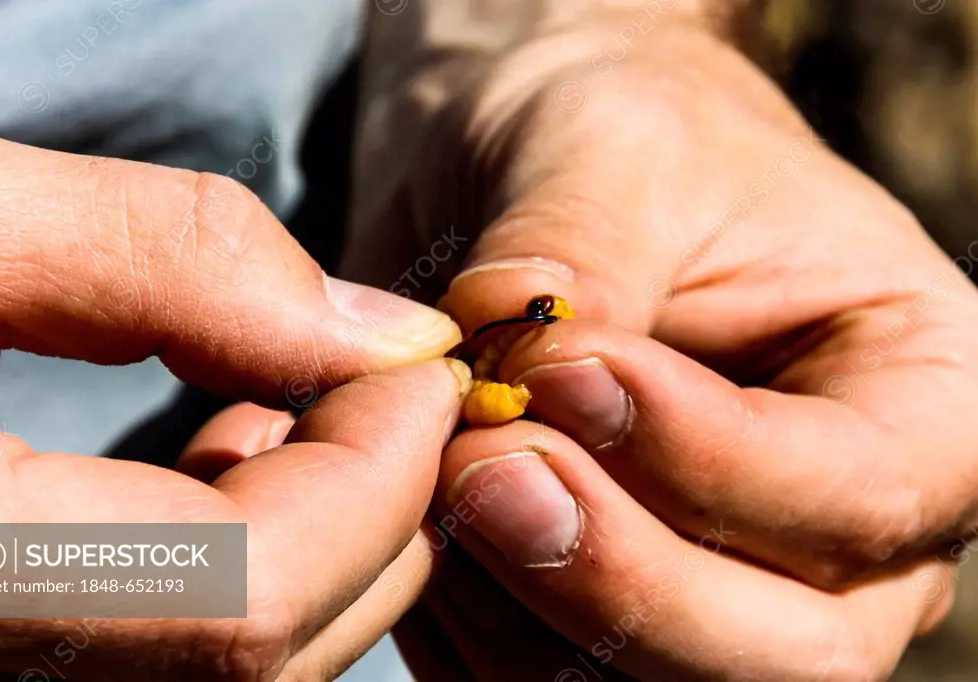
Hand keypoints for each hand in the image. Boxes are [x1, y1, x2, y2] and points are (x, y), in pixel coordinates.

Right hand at [0, 122, 466, 680]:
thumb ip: (176, 264)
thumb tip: (380, 332)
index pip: (250, 597)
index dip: (378, 478)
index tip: (422, 366)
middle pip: (267, 651)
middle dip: (373, 508)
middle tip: (386, 379)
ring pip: (236, 654)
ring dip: (319, 527)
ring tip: (302, 396)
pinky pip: (172, 632)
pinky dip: (245, 544)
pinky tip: (232, 441)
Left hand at [370, 14, 977, 681]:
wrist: (540, 163)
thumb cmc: (621, 131)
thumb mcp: (618, 151)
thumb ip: (583, 265)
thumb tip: (518, 377)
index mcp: (917, 399)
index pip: (858, 494)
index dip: (701, 457)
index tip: (561, 369)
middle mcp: (840, 525)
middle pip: (782, 650)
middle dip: (619, 576)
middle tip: (486, 465)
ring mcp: (722, 584)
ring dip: (521, 604)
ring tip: (437, 465)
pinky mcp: (600, 609)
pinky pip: (533, 679)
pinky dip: (463, 622)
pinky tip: (416, 507)